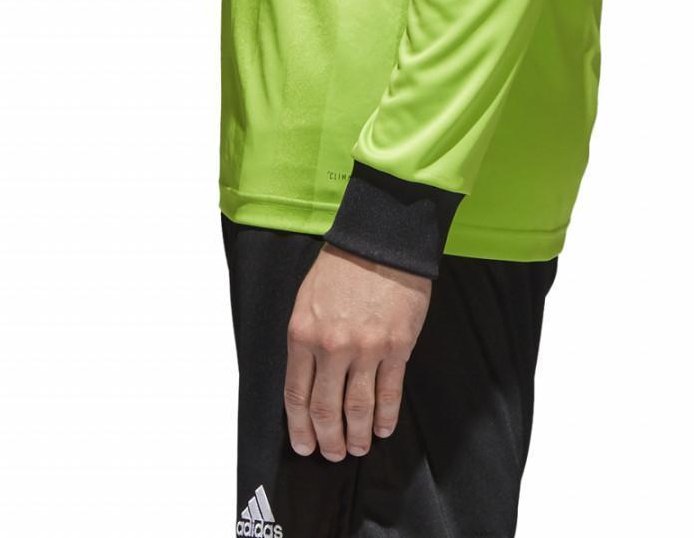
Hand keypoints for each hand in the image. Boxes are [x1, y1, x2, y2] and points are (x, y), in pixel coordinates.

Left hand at [284, 242, 431, 461]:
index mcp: (303, 334)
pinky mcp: (397, 347)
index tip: (304, 446)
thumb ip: (305, 341)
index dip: (300, 428)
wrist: (382, 239)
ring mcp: (366, 349)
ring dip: (356, 436)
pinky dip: (385, 417)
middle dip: (328, 439)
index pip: (296, 396)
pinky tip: (382, 429)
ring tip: (356, 448)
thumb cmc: (343, 265)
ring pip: (357, 409)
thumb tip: (308, 381)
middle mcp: (331, 347)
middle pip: (325, 410)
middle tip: (332, 454)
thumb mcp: (308, 300)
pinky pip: (389, 394)